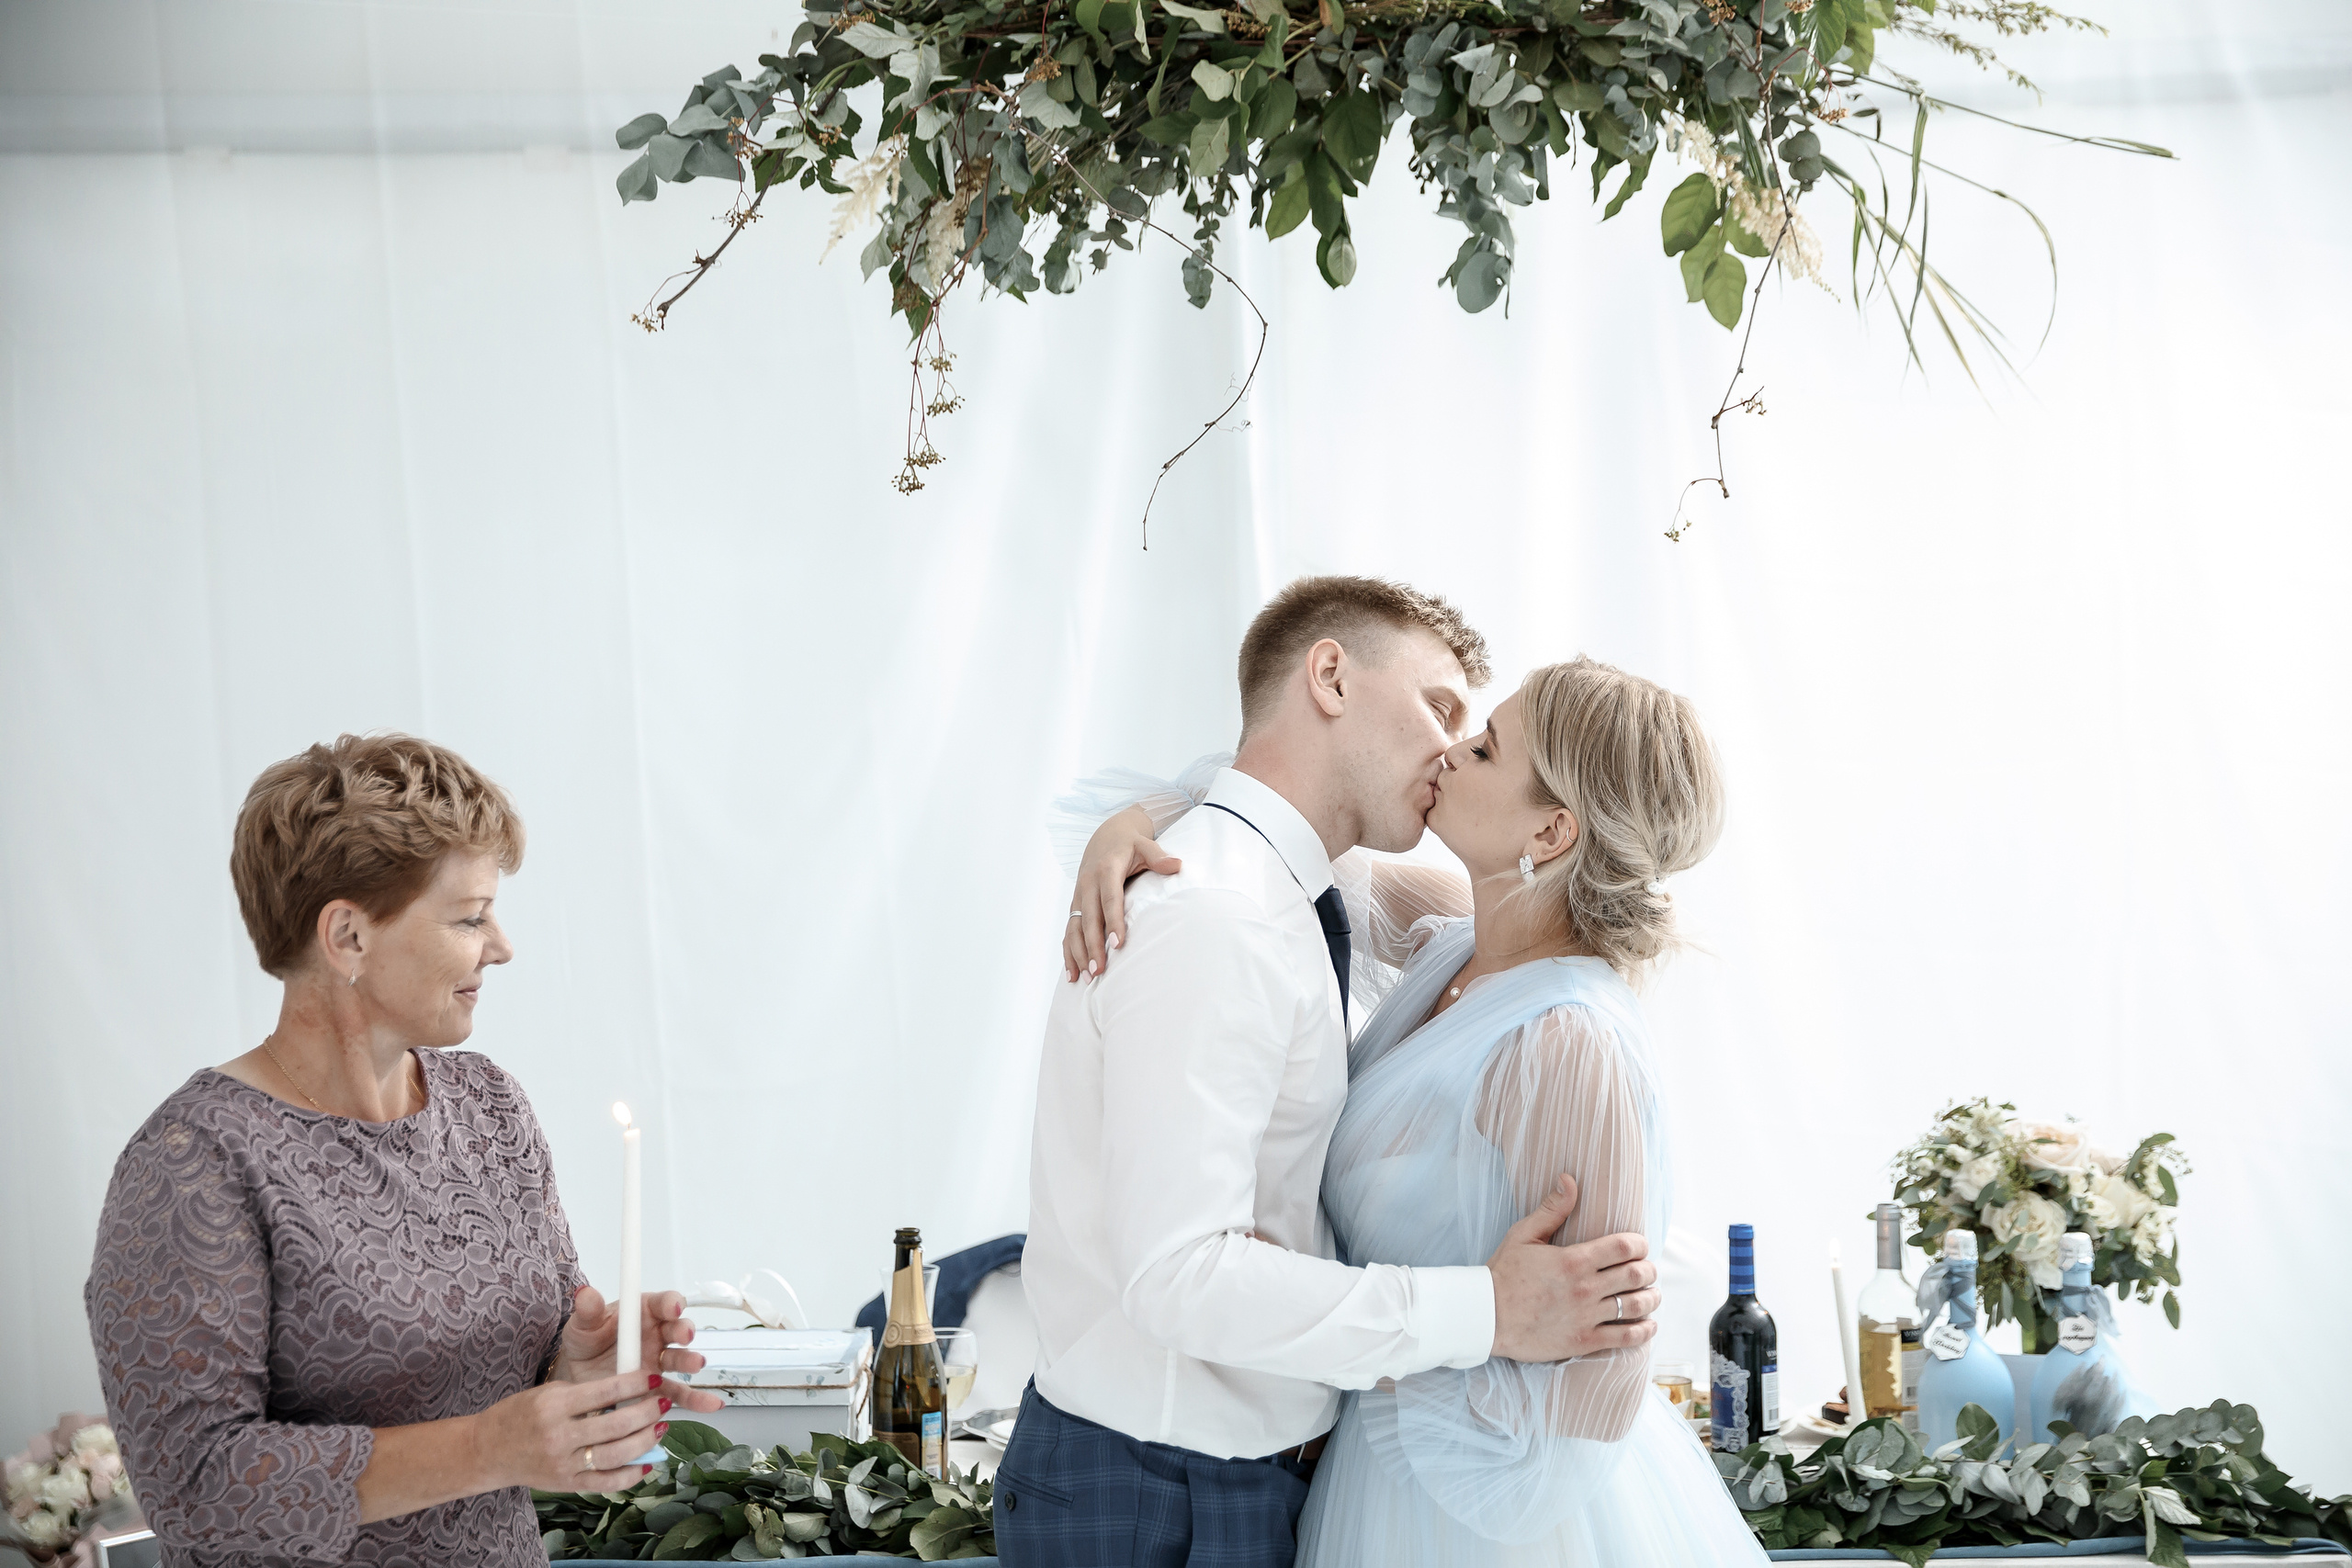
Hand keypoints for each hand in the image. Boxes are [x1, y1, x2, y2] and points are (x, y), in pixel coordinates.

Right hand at [472, 1369, 671, 1493]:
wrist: (488, 1450)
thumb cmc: (519, 1415)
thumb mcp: (549, 1392)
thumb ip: (586, 1393)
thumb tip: (629, 1391)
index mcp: (555, 1406)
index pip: (606, 1392)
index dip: (636, 1384)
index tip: (654, 1377)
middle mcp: (560, 1437)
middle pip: (616, 1425)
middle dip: (647, 1412)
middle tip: (663, 1402)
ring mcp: (564, 1464)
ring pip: (616, 1455)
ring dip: (645, 1441)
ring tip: (661, 1427)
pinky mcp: (567, 1484)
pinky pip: (606, 1483)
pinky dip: (631, 1475)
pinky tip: (648, 1462)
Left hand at [551, 1287, 726, 1415]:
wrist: (579, 1378)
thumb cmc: (585, 1343)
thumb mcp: (582, 1326)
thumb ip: (588, 1312)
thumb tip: (586, 1293)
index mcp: (642, 1313)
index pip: (662, 1303)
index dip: (671, 1303)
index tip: (673, 1308)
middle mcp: (657, 1335)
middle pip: (677, 1329)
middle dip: (684, 1330)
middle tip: (685, 1335)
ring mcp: (660, 1362)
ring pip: (681, 1359)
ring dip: (690, 1360)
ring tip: (696, 1364)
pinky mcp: (657, 1388)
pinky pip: (678, 1393)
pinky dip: (696, 1399)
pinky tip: (710, 1403)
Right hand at [1063, 805, 1180, 981]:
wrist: (1105, 835)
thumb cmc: (1129, 844)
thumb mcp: (1145, 843)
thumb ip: (1159, 856)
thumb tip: (1177, 865)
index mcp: (1106, 870)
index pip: (1110, 899)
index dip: (1114, 922)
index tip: (1119, 944)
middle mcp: (1088, 884)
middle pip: (1089, 919)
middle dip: (1092, 946)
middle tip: (1099, 970)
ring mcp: (1079, 895)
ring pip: (1074, 927)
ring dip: (1078, 953)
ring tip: (1086, 977)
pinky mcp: (1075, 904)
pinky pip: (1069, 930)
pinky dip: (1068, 951)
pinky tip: (1072, 972)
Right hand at [1484, 1174, 1660, 1361]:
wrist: (1486, 1317)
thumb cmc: (1504, 1273)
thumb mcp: (1523, 1234)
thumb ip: (1552, 1209)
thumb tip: (1569, 1179)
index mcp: (1574, 1259)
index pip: (1625, 1247)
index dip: (1640, 1244)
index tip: (1639, 1246)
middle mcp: (1585, 1288)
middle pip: (1637, 1275)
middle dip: (1649, 1270)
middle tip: (1647, 1270)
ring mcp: (1586, 1316)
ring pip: (1636, 1306)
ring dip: (1652, 1298)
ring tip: (1652, 1295)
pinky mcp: (1583, 1341)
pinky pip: (1625, 1338)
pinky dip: (1644, 1331)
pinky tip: (1648, 1325)